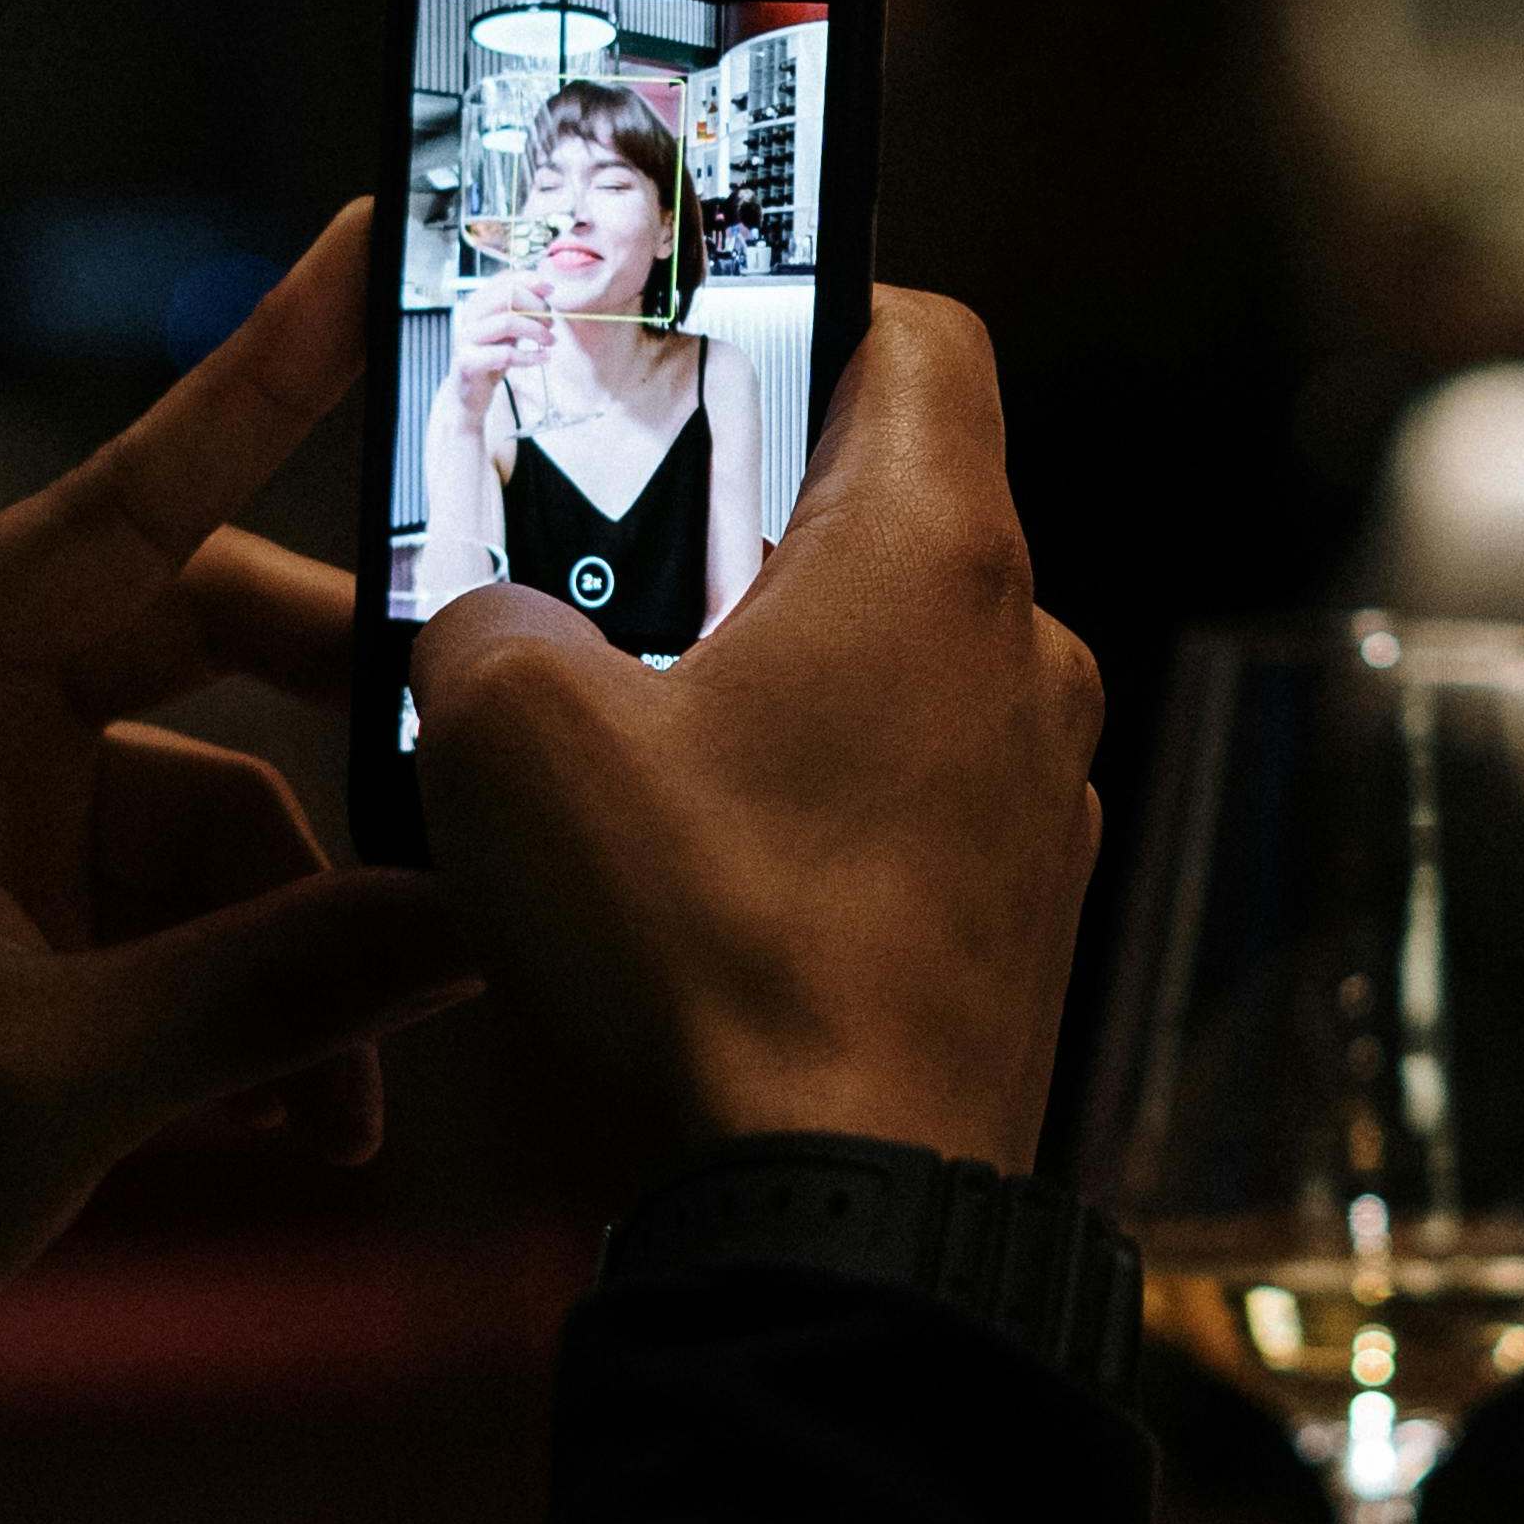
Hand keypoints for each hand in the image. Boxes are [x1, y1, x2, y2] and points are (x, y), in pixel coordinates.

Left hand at [0, 205, 475, 1306]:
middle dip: (336, 803)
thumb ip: (281, 990)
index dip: (254, 381)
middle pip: (212, 667)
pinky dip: (259, 1020)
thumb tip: (477, 924)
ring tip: (331, 1114)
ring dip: (306, 971)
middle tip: (460, 856)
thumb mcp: (58, 1077)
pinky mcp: (23, 922)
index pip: (123, 505)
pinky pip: (194, 925)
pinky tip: (289, 1128)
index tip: (359, 259)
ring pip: (230, 832)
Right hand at [410, 285, 1101, 1191]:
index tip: (701, 345)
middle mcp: (1027, 655)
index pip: (921, 332)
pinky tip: (702, 872)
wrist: (838, 1218)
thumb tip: (491, 622)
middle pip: (892, 511)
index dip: (804, 305)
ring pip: (898, 671)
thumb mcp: (509, 736)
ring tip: (635, 740)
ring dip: (774, 677)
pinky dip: (816, 803)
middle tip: (610, 563)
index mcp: (938, 554)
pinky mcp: (1020, 920)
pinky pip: (912, 804)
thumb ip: (481, 615)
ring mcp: (1042, 798)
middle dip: (747, 522)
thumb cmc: (700, 952)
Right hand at [443, 269, 554, 429]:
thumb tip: (545, 291)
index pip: (502, 281)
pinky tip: (544, 358)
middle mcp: (469, 316)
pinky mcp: (468, 361)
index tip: (550, 289)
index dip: (528, 280)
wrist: (468, 394)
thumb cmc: (490, 358)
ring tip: (551, 340)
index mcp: (478, 304)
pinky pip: (504, 354)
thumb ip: (520, 312)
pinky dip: (529, 356)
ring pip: (506, 322)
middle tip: (551, 322)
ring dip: (536, 330)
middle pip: (506, 297)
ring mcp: (467, 338)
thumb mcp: (508, 331)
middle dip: (536, 307)